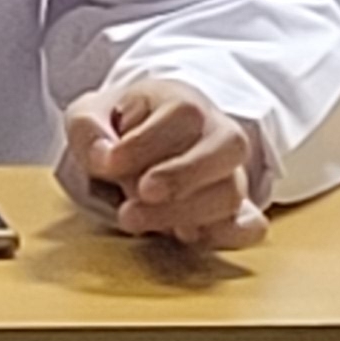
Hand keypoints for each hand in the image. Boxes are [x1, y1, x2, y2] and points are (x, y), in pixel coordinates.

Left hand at [59, 79, 271, 248]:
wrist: (132, 150)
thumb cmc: (116, 130)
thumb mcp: (89, 116)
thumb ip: (87, 130)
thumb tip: (104, 156)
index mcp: (183, 102)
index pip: (185, 113)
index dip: (146, 142)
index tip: (109, 163)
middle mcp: (216, 135)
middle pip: (227, 147)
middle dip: (182, 175)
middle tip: (139, 194)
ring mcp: (230, 175)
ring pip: (232, 192)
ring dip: (184, 212)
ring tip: (132, 219)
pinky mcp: (234, 213)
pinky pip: (252, 226)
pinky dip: (229, 236)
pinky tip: (188, 237)